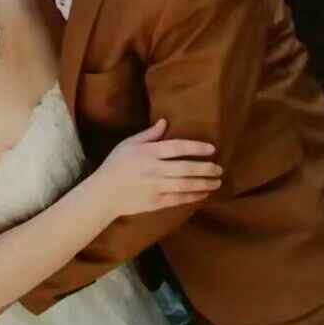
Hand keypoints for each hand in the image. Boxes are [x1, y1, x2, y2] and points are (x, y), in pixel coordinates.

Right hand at [96, 119, 221, 216]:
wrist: (104, 193)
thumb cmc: (115, 165)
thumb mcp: (128, 144)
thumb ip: (148, 134)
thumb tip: (165, 122)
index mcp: (148, 153)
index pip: (178, 147)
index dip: (197, 147)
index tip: (212, 149)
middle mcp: (154, 170)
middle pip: (186, 168)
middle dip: (206, 168)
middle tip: (219, 168)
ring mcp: (156, 187)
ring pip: (186, 185)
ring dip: (205, 184)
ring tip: (217, 182)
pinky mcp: (156, 202)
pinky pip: (179, 199)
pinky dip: (193, 196)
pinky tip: (203, 194)